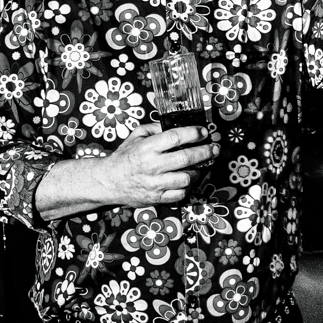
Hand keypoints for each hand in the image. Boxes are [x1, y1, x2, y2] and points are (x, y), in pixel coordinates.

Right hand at [90, 123, 215, 206]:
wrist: (109, 181)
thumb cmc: (124, 157)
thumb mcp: (136, 136)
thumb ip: (155, 128)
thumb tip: (176, 125)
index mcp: (147, 147)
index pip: (175, 137)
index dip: (193, 133)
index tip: (204, 132)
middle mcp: (151, 165)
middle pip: (186, 158)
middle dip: (205, 152)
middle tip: (214, 148)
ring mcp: (154, 184)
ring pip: (185, 178)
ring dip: (197, 172)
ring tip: (200, 166)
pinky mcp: (156, 198)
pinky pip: (179, 194)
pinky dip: (187, 188)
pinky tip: (187, 181)